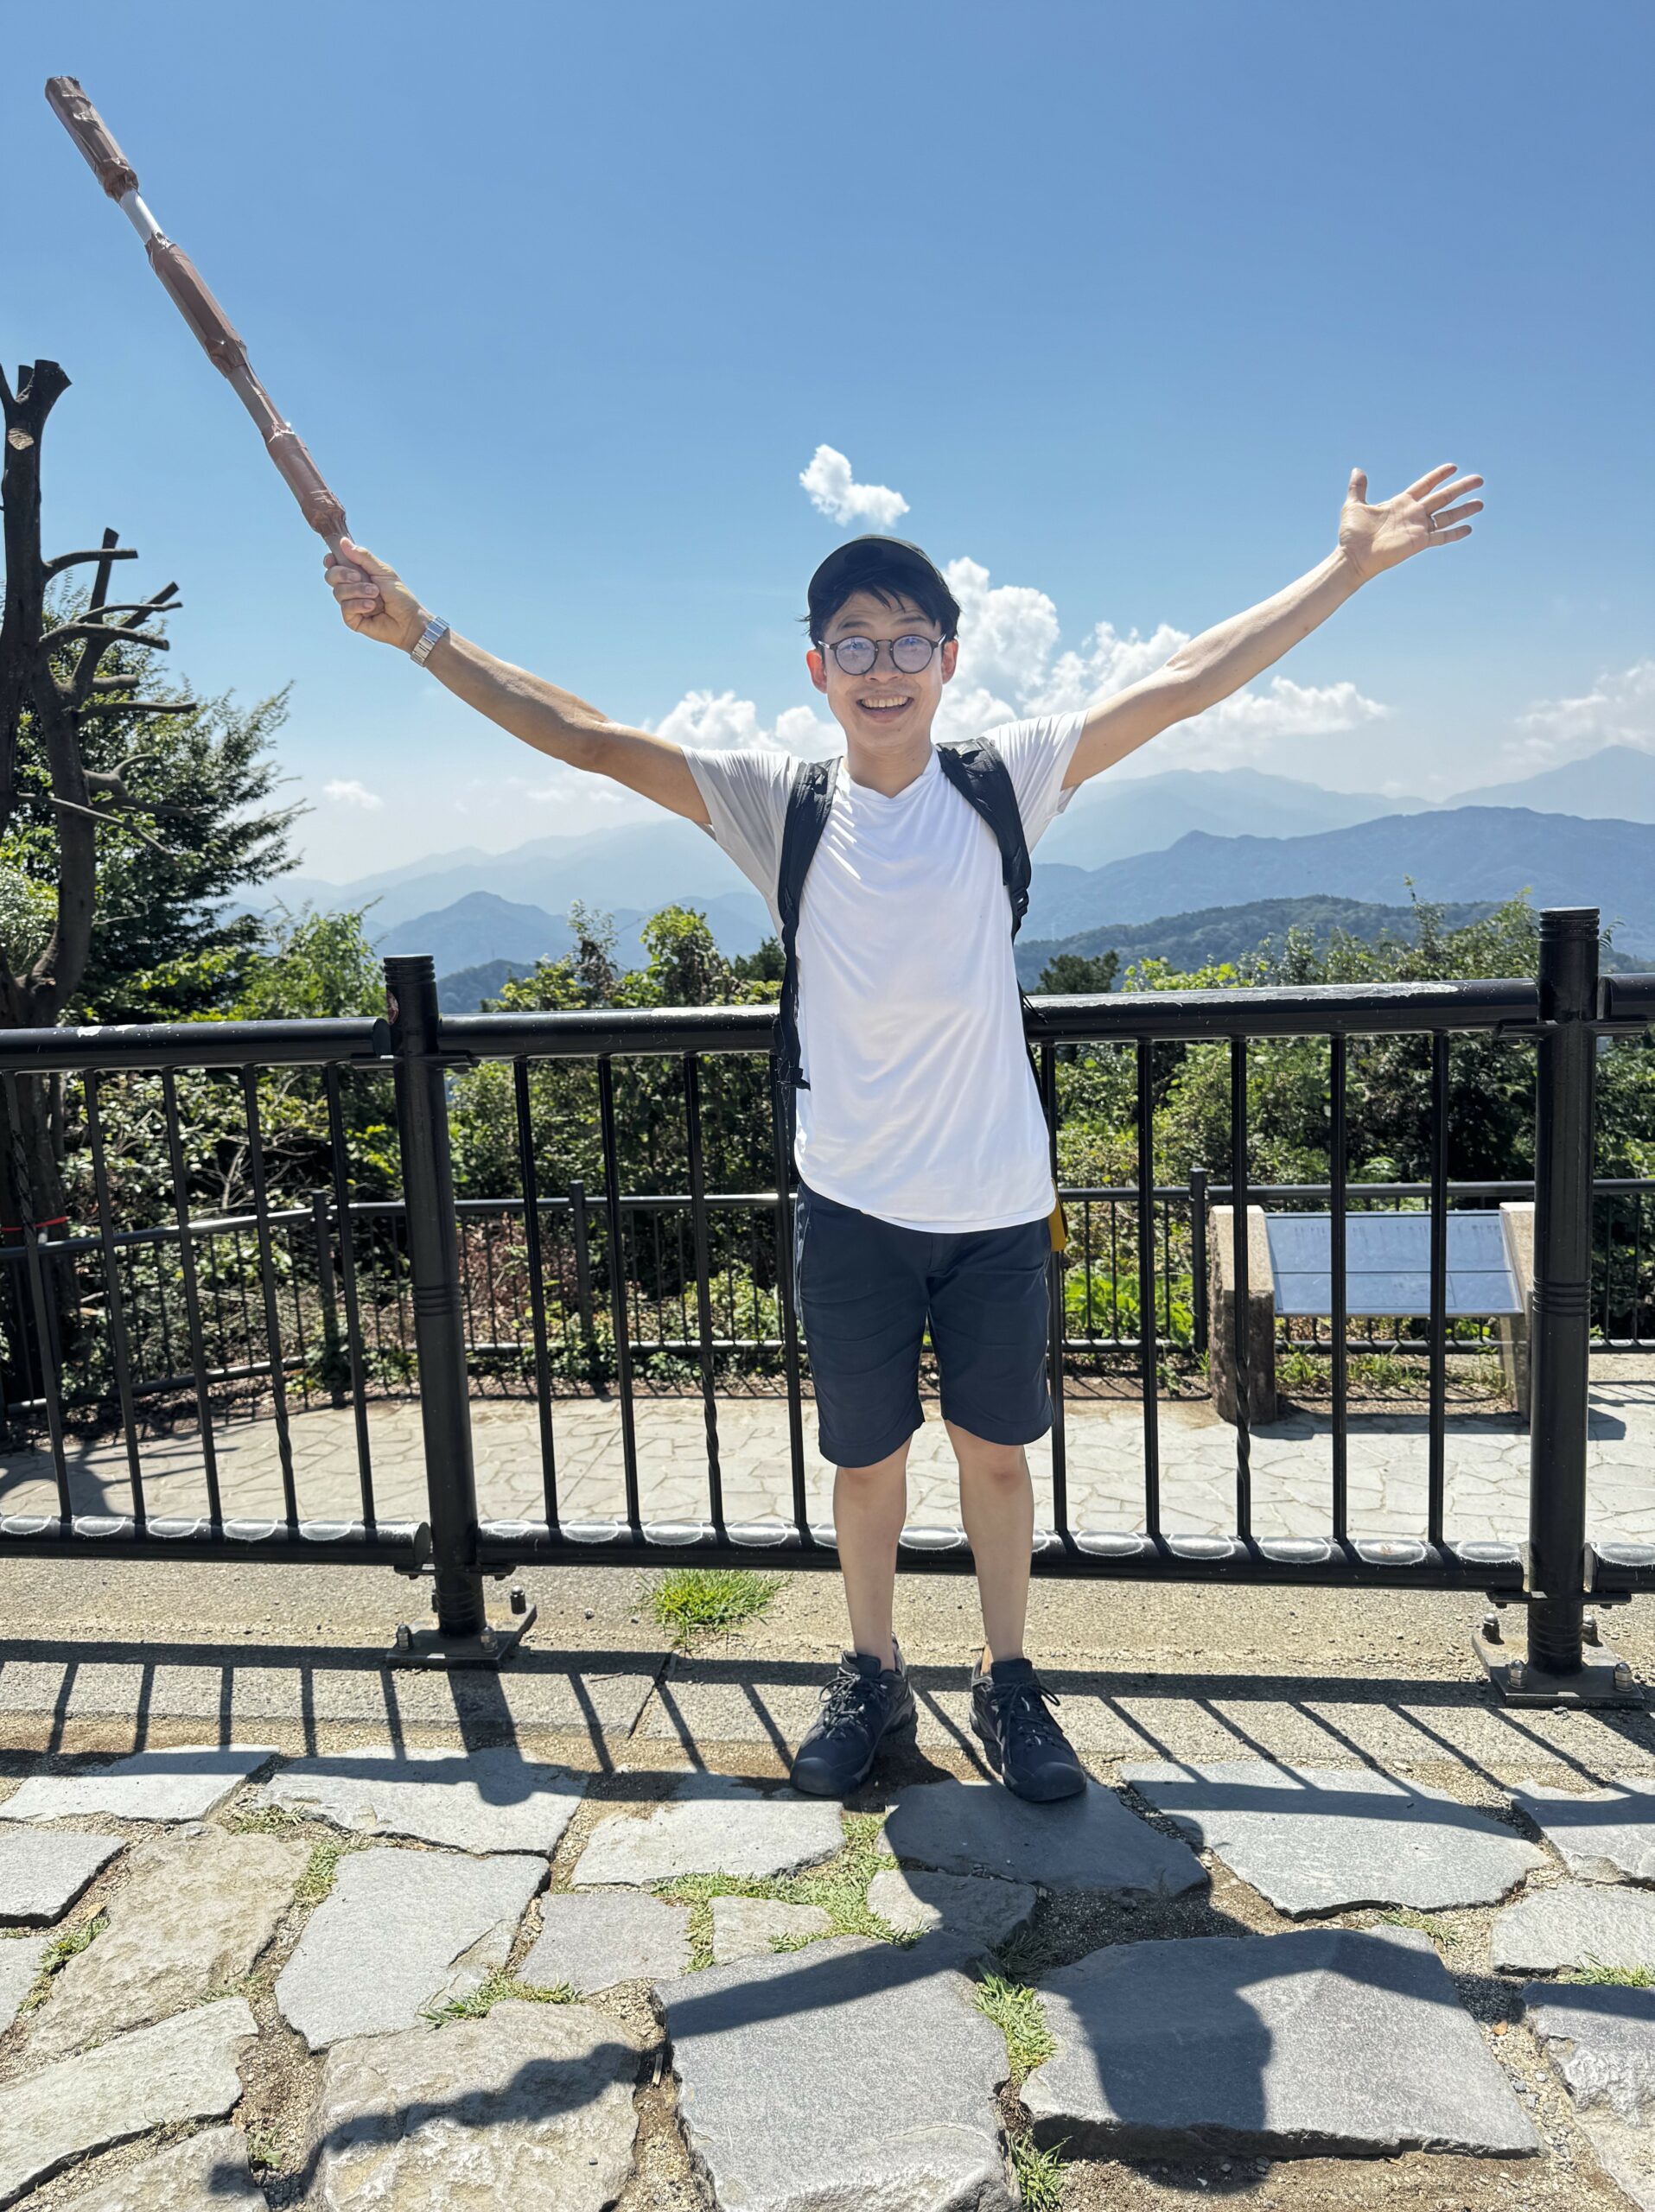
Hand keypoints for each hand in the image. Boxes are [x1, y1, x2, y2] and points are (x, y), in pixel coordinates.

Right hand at [322, 538, 427, 651]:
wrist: (409, 619)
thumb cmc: (399, 595)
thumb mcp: (382, 571)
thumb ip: (363, 557)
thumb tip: (343, 542)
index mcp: (356, 574)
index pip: (334, 565)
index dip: (330, 560)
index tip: (332, 559)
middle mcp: (351, 588)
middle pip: (331, 576)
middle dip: (343, 574)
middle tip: (359, 576)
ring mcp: (350, 604)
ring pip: (338, 592)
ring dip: (358, 590)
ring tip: (375, 594)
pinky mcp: (352, 619)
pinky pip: (345, 608)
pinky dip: (359, 605)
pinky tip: (372, 607)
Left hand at [1337, 463, 1483, 581]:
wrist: (1353, 557)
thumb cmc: (1352, 534)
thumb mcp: (1354, 505)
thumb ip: (1359, 488)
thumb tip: (1357, 470)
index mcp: (1401, 503)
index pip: (1425, 485)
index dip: (1438, 476)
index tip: (1453, 467)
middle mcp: (1413, 514)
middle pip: (1443, 497)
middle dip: (1461, 488)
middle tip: (1479, 479)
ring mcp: (1418, 528)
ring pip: (1447, 516)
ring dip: (1464, 509)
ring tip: (1481, 503)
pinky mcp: (1419, 543)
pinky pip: (1441, 537)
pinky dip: (1455, 533)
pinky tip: (1469, 528)